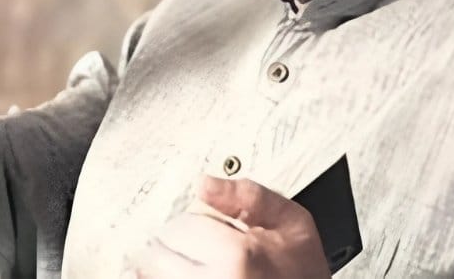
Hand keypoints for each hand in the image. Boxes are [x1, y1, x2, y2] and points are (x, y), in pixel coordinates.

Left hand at [129, 176, 330, 278]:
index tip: (219, 231)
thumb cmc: (301, 274)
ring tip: (200, 262)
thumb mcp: (290, 222)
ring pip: (152, 274)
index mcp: (237, 258)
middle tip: (207, 247)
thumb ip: (248, 195)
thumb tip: (205, 184)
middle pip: (158, 253)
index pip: (182, 226)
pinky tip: (181, 272)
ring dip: (166, 264)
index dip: (200, 223)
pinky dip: (165, 276)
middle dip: (178, 243)